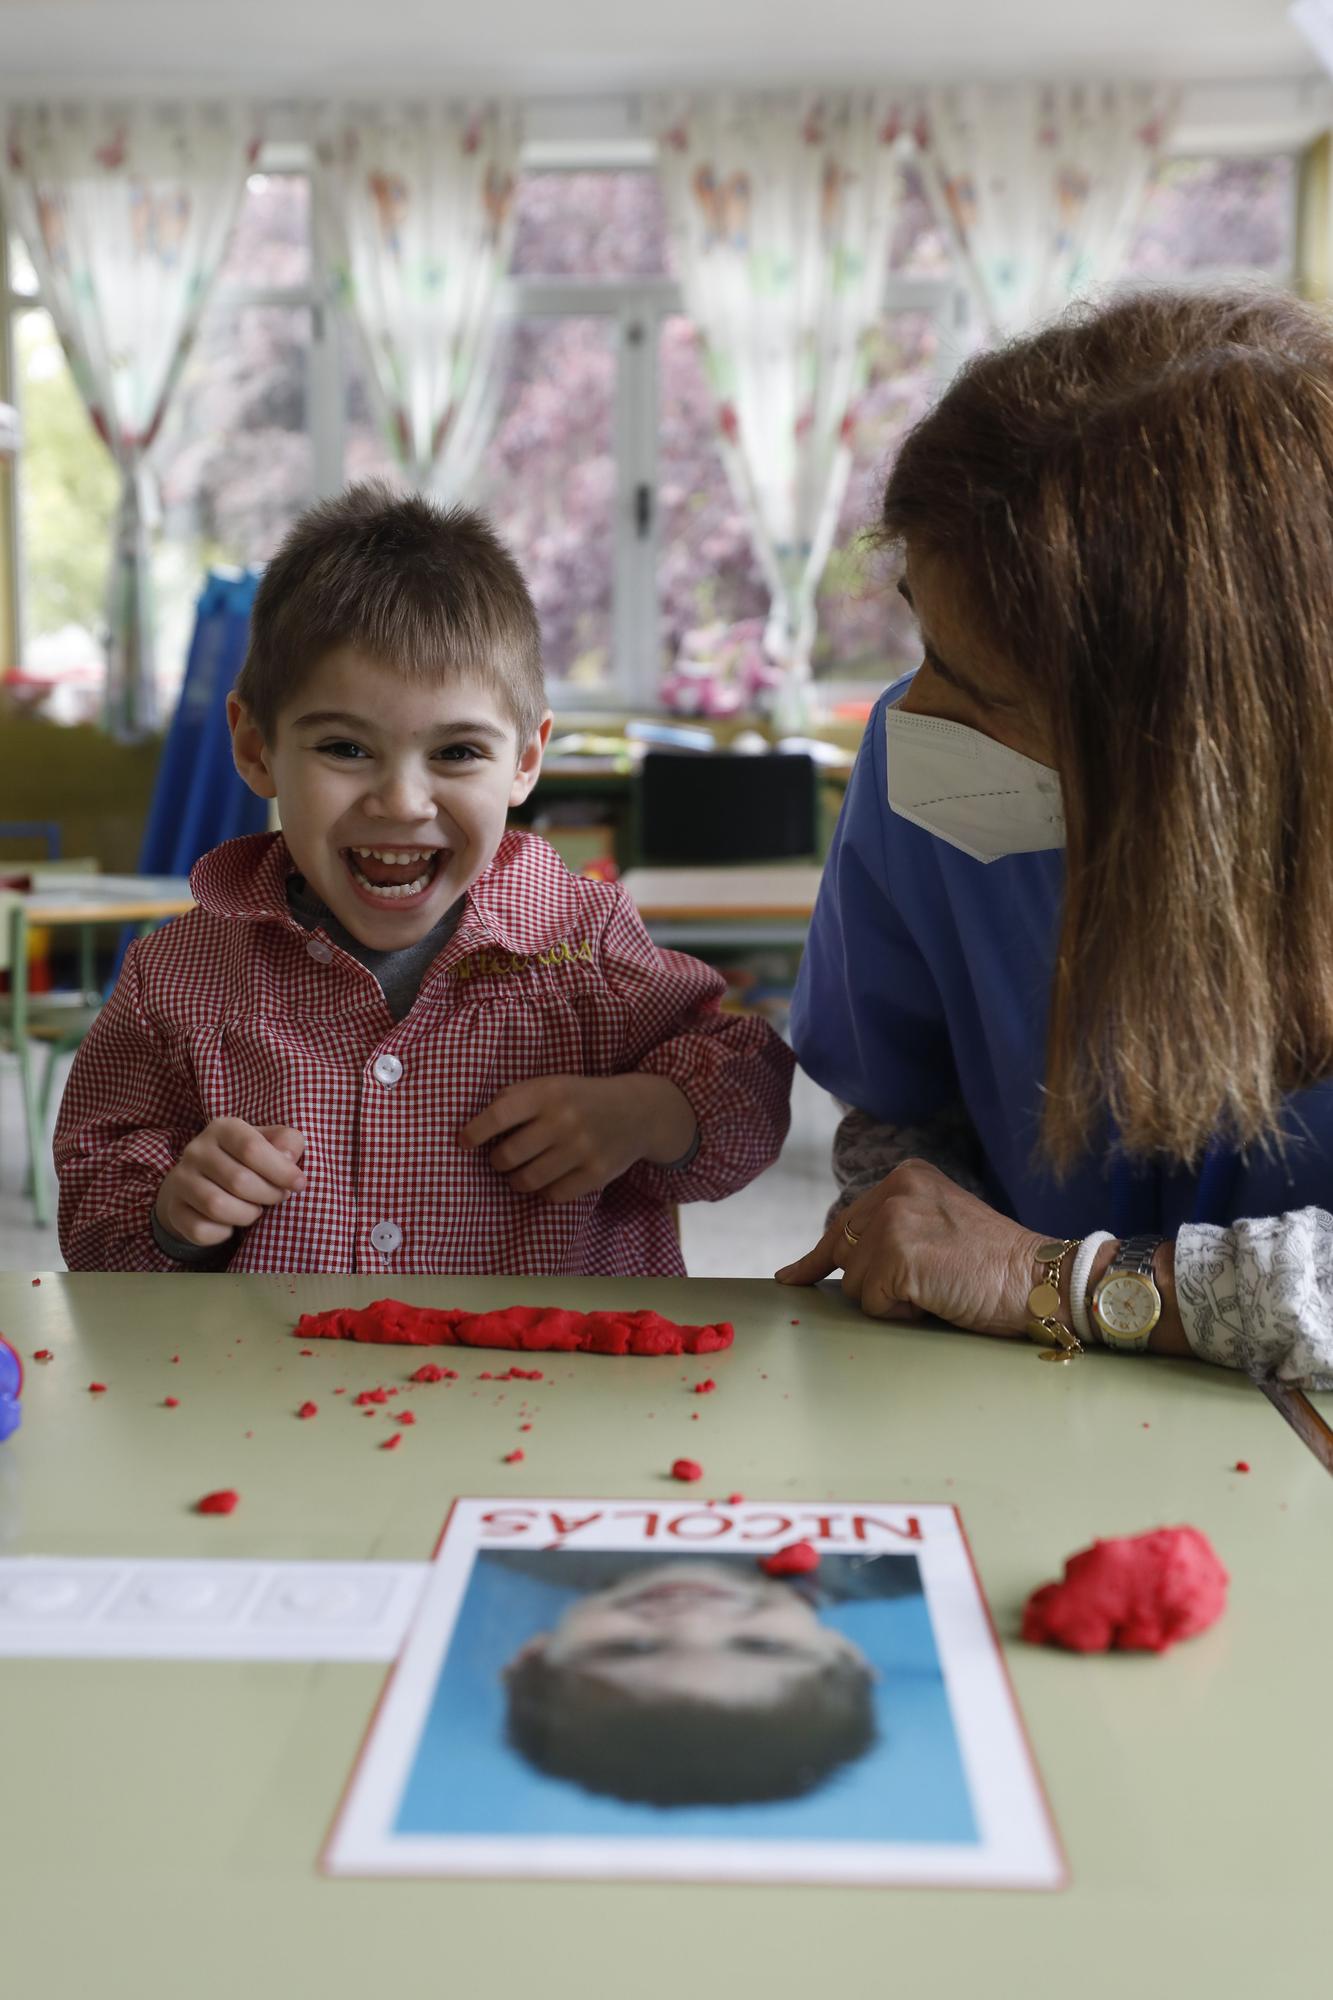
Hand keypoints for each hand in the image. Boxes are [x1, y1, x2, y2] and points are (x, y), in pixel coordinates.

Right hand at [154, 1119, 306, 1248]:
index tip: (299, 1184)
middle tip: (277, 1198)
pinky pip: (202, 1230)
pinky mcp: (174, 1209)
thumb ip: (288, 1143)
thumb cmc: (246, 1162)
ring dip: (247, 1215)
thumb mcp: (270, 1144)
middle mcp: (196, 1150)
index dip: (281, 1170)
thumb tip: (289, 1158)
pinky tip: (230, 1224)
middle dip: (268, 1195)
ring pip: (218, 1207)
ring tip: (255, 1210)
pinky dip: (224, 1233)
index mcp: (223, 1128)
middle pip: (238, 1180)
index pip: (251, 1148)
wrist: (199, 1182)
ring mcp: (181, 1180)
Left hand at [460, 1074, 696, 1203]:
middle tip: (501, 1159)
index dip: (474, 1132)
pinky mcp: (597, 1174)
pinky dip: (544, 1192)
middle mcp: (564, 1120)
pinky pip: (553, 1195)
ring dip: (516, 1180)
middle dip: (497, 1161)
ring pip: (528, 1181)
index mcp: (548, 1093)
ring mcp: (582, 1149)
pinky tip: (547, 1180)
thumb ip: (516, 1097)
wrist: (637, 1111)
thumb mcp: (550, 1084)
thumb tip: (477, 1124)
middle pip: (508, 1156)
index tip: (463, 1142)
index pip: (498, 1115)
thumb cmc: (580, 1097)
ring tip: (519, 1173)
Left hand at [775, 1158, 1042, 1336]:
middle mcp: (896, 1191)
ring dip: (891, 1299)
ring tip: (939, 1287)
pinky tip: (937, 1299)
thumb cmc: (995, 1265)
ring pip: (855, 1284)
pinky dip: (902, 1313)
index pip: (846, 1221)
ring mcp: (895, 1222)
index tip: (793, 1277)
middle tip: (904, 1287)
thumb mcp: (938, 1224)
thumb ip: (894, 1229)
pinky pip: (874, 1304)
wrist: (1039, 1280)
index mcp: (907, 1177)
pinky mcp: (898, 1257)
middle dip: (866, 1282)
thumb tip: (831, 1262)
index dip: (820, 1258)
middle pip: (843, 1253)